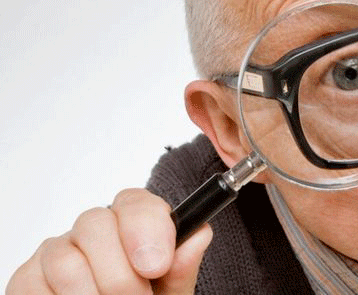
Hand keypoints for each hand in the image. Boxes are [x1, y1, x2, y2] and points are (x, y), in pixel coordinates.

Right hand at [6, 188, 211, 293]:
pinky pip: (35, 284)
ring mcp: (57, 250)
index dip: (145, 229)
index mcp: (133, 223)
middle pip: (95, 224)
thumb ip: (182, 265)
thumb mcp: (170, 290)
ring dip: (91, 294)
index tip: (157, 265)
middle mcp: (94, 229)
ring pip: (65, 260)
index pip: (134, 202)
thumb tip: (198, 234)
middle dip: (119, 274)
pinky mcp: (28, 277)